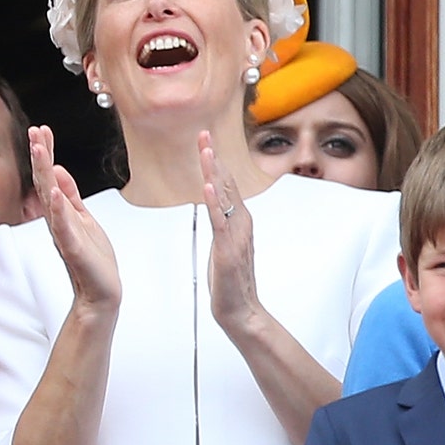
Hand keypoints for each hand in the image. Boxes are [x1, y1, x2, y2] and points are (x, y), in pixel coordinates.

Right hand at [29, 125, 118, 314]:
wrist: (100, 294)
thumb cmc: (92, 259)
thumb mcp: (83, 220)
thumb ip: (71, 197)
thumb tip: (58, 171)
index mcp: (61, 212)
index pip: (49, 177)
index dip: (45, 154)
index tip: (41, 130)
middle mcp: (58, 220)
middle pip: (45, 182)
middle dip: (40, 157)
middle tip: (34, 132)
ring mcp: (64, 233)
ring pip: (50, 199)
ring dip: (44, 174)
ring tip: (39, 151)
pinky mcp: (73, 249)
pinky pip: (63, 226)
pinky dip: (58, 208)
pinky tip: (54, 192)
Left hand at [199, 132, 261, 331]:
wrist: (241, 311)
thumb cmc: (231, 281)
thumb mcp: (225, 245)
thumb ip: (223, 224)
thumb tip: (216, 206)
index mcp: (239, 221)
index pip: (226, 184)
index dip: (215, 161)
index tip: (206, 140)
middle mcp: (240, 223)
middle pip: (226, 183)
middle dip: (213, 157)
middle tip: (204, 133)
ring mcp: (235, 235)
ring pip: (223, 197)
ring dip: (214, 172)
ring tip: (205, 150)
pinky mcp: (228, 250)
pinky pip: (220, 221)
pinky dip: (214, 203)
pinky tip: (208, 186)